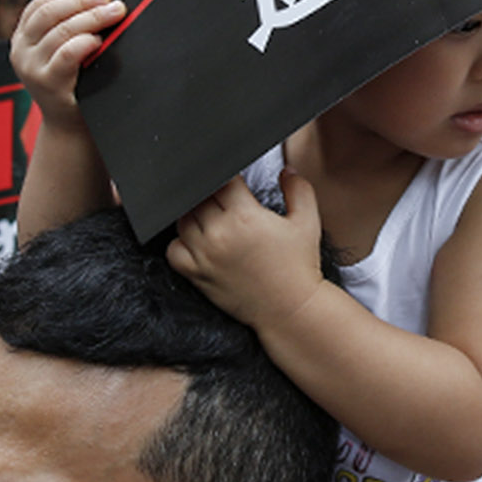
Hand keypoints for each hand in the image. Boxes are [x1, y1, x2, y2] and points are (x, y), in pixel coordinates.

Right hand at [9, 0, 125, 115]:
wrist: (69, 125)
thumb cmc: (73, 82)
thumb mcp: (61, 51)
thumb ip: (68, 26)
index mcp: (22, 38)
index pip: (40, 3)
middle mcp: (21, 51)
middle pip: (50, 12)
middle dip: (83, 1)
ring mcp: (31, 68)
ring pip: (61, 30)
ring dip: (92, 17)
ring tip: (115, 13)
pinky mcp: (47, 84)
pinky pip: (67, 54)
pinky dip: (85, 42)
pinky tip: (99, 40)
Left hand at [168, 172, 327, 332]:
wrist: (290, 309)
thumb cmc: (298, 267)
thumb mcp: (307, 222)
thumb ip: (298, 189)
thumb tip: (286, 171)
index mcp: (245, 216)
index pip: (222, 180)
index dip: (228, 178)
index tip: (235, 183)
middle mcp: (220, 234)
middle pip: (199, 197)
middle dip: (212, 194)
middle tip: (226, 201)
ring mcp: (204, 255)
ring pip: (183, 219)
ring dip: (194, 214)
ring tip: (213, 218)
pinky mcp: (196, 274)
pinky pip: (173, 250)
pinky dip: (180, 242)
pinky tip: (197, 241)